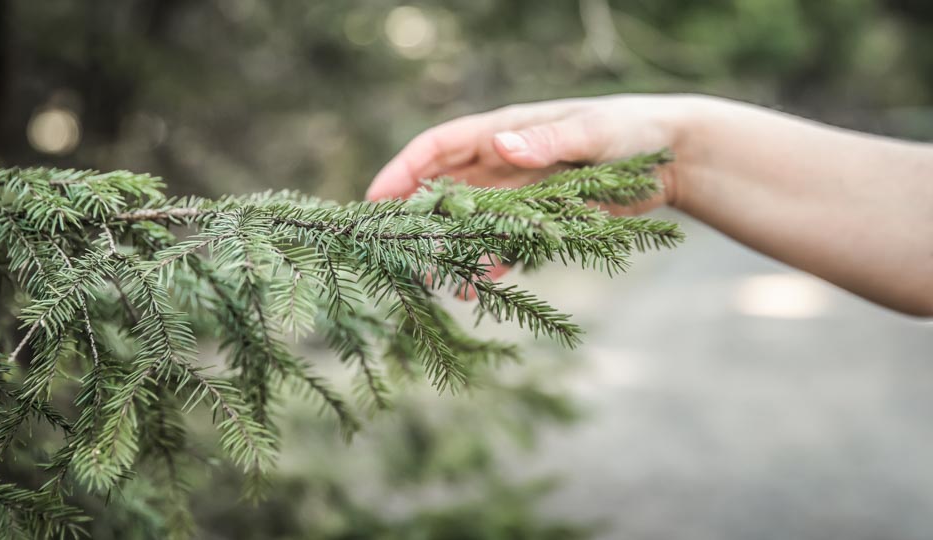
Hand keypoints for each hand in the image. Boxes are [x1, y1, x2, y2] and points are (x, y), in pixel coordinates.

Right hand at [365, 94, 698, 288]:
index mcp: (504, 132)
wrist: (669, 157)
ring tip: (431, 279)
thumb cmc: (629, 129)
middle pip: (443, 189)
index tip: (375, 199)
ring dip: (447, 248)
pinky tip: (474, 287)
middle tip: (392, 249)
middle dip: (415, 217)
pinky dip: (486, 264)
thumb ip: (547, 141)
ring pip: (468, 223)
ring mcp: (517, 194)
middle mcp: (502, 163)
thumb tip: (500, 148)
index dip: (403, 171)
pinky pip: (502, 245)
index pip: (438, 148)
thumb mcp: (591, 132)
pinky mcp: (538, 221)